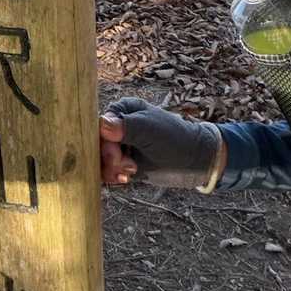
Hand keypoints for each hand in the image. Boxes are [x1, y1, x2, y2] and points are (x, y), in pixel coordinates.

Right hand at [99, 97, 223, 186]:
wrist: (194, 161)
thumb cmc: (175, 139)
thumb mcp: (150, 130)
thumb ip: (126, 126)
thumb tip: (101, 124)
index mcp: (123, 110)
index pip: (99, 125)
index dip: (103, 142)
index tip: (117, 154)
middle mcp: (118, 127)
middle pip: (97, 144)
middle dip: (109, 158)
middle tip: (128, 166)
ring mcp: (120, 146)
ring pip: (99, 159)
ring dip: (111, 169)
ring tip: (130, 172)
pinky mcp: (123, 163)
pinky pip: (107, 170)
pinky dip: (112, 176)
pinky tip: (126, 179)